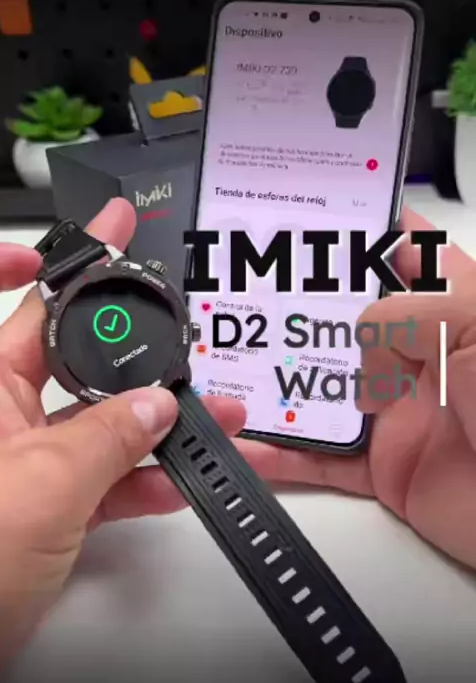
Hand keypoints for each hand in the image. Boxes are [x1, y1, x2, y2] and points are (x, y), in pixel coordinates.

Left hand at [0, 199, 244, 668]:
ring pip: (98, 425)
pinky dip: (142, 480)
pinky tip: (181, 479)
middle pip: (74, 361)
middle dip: (132, 350)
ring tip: (212, 413)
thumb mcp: (42, 487)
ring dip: (154, 423)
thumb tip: (157, 405)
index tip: (108, 229)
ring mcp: (22, 464)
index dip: (56, 260)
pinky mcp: (45, 509)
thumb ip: (108, 439)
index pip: (20, 303)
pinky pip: (103, 480)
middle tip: (177, 330)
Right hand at [236, 207, 475, 569]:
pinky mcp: (385, 468)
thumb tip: (358, 342)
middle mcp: (421, 355)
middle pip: (345, 321)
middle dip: (298, 308)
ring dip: (276, 382)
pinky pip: (320, 461)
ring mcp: (398, 411)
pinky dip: (281, 458)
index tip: (314, 214)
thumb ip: (406, 314)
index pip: (403, 253)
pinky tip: (252, 447)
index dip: (363, 230)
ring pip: (320, 389)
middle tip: (247, 293)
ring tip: (230, 369)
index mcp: (452, 309)